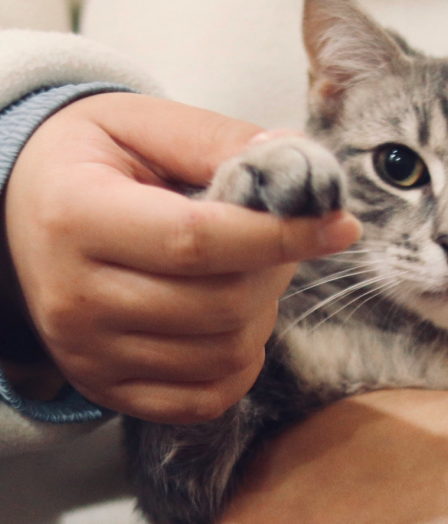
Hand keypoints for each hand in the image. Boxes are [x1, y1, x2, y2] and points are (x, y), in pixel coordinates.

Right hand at [3, 93, 360, 422]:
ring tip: (247, 275)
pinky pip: (203, 399)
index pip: (198, 241)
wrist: (23, 213)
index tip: (340, 225)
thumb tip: (297, 162)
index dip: (281, 236)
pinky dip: (241, 365)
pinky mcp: (106, 388)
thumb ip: (217, 140)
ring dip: (262, 313)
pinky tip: (234, 322)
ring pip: (222, 355)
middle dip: (275, 270)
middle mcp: (74, 298)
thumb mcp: (142, 124)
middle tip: (278, 240)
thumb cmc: (91, 162)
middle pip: (220, 305)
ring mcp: (88, 353)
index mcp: (78, 217)